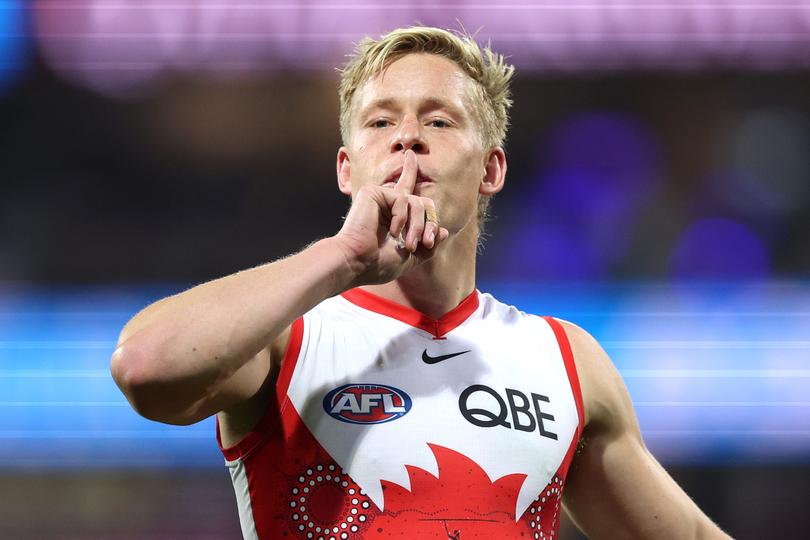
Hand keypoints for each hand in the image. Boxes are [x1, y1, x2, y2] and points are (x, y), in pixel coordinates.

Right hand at [333, 149, 449, 285]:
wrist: (357, 263)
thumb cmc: (378, 264)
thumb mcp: (411, 258)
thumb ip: (428, 245)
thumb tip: (443, 231)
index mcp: (393, 215)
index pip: (406, 191)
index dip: (409, 171)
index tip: (411, 155)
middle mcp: (386, 203)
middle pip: (423, 203)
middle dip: (429, 224)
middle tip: (425, 243)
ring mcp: (380, 197)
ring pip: (417, 202)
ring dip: (418, 226)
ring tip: (408, 244)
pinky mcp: (373, 192)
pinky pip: (402, 198)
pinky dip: (402, 217)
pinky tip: (392, 231)